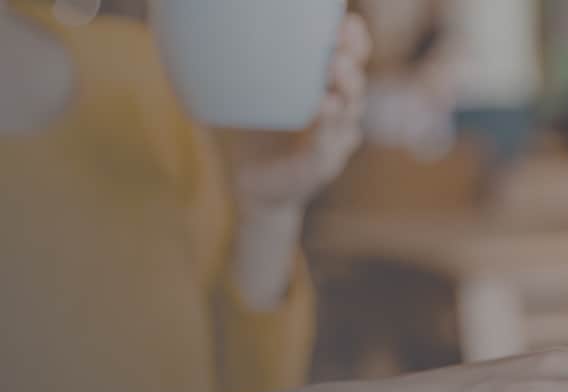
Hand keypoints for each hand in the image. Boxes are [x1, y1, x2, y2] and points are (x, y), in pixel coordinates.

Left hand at [222, 15, 367, 308]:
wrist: (252, 186)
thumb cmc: (251, 134)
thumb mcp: (247, 96)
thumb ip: (240, 66)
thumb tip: (201, 27)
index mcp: (326, 90)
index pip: (351, 59)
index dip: (353, 40)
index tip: (346, 20)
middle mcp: (338, 113)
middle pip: (356, 79)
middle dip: (352, 55)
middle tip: (339, 37)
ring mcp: (334, 140)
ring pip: (350, 109)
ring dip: (346, 85)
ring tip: (334, 66)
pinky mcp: (323, 164)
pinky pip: (330, 142)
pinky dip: (328, 125)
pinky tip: (323, 107)